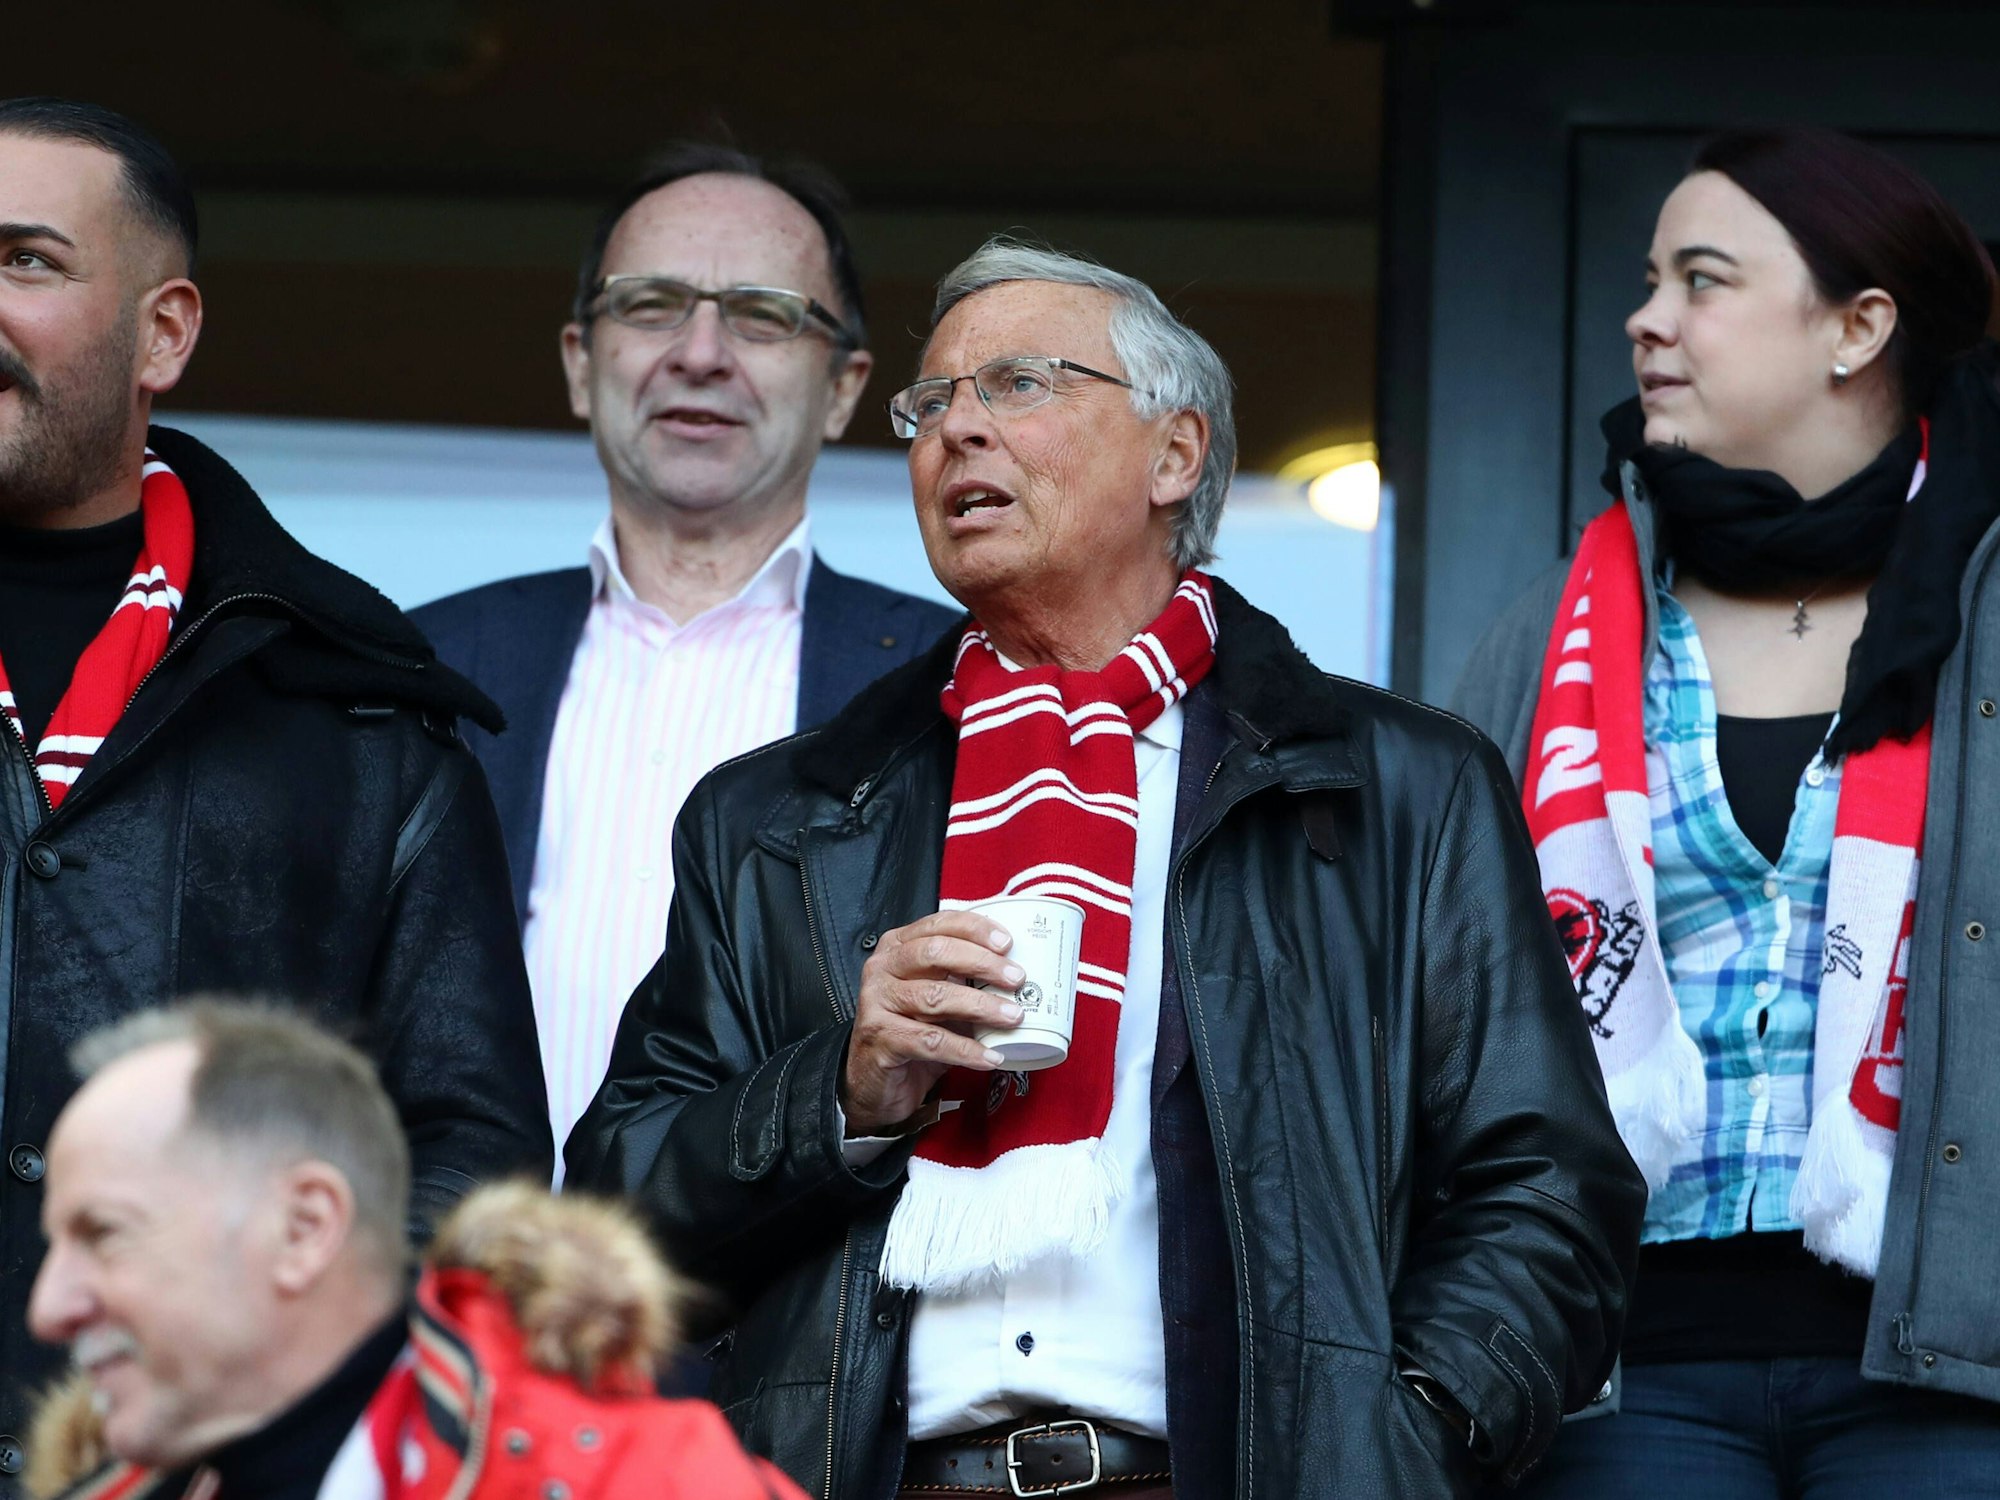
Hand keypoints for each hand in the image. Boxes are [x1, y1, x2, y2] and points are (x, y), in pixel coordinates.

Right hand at [841, 910, 1024, 1134]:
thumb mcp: (937, 997)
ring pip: (935, 997)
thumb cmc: (911, 1031)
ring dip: (981, 1007)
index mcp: (897, 947)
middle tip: (1015, 978)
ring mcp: (877, 1002)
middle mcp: (883, 968)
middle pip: (936, 953)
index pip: (938, 924)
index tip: (1007, 943)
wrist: (875, 1081)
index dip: (975, 930)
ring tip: (1013, 1017)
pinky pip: (931, 1040)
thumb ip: (963, 979)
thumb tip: (1016, 975)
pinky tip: (991, 1056)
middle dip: (982, 963)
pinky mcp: (880, 1038)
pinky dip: (966, 1050)